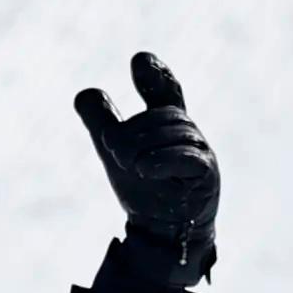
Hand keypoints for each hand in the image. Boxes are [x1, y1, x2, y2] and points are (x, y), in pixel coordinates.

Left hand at [74, 53, 218, 284]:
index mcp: (168, 124)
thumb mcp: (116, 153)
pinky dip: (162, 160)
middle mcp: (188, 133)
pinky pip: (186, 158)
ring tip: (130, 166)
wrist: (162, 232)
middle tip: (112, 149)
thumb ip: (102, 123)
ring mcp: (201, 152)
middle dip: (130, 131)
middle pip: (160, 117)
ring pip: (172, 135)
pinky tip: (143, 168)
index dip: (155, 74)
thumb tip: (85, 93)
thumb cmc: (145, 189)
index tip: (139, 61)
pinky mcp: (207, 175)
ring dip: (142, 148)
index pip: (166, 90)